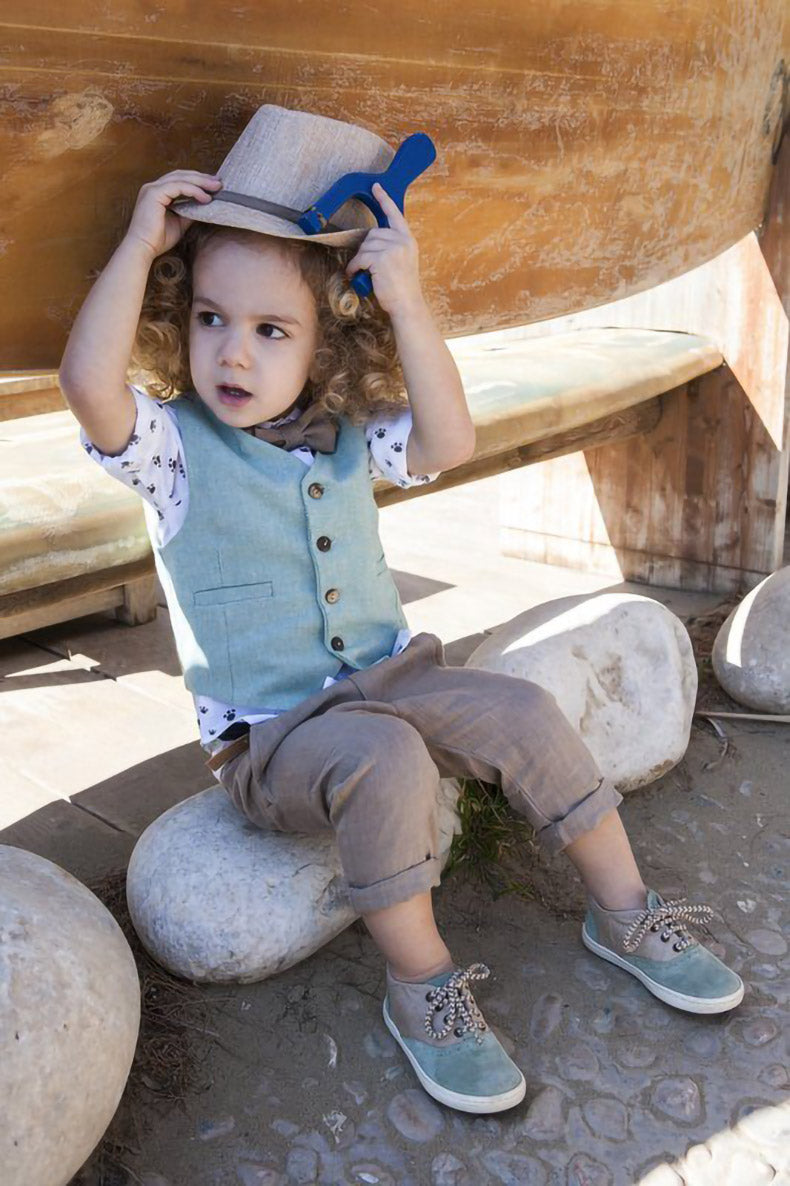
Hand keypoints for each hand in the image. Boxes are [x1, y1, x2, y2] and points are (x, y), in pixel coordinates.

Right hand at [125, 170, 222, 258]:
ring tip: (216, 188)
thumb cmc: (158, 239)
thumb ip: (190, 211)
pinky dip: (193, 190)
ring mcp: (152, 188)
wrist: (143, 248)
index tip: (214, 186)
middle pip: (181, 175)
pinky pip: (178, 187)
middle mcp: (153, 187)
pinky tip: (205, 198)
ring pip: (181, 178)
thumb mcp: (180, 223)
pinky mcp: (154, 193)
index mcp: (158, 192)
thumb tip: (205, 206)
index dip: (197, 181)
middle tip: (219, 183)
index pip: (180, 180)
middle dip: (202, 178)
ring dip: (200, 182)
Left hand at [345, 182, 423, 315]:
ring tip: (361, 272)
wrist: (407, 304)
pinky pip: (361, 257)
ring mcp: (393, 249)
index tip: (376, 187)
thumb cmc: (402, 288)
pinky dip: (355, 267)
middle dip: (365, 247)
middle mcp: (402, 241)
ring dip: (359, 259)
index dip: (384, 200)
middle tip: (365, 264)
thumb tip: (371, 241)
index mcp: (408, 240)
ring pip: (366, 245)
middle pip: (373, 232)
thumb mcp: (403, 261)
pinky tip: (356, 274)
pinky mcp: (382, 259)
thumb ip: (392, 247)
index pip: (395, 215)